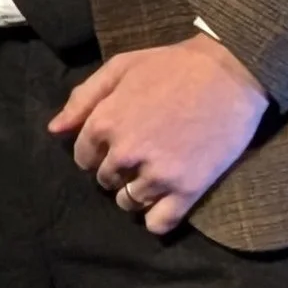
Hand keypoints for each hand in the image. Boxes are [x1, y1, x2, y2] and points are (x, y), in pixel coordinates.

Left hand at [50, 34, 269, 235]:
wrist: (232, 71)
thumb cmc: (173, 64)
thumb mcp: (120, 67)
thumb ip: (83, 99)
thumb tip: (55, 130)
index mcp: (104, 123)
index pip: (84, 158)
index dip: (99, 152)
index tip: (120, 144)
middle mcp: (124, 154)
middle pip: (106, 181)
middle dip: (119, 172)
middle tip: (144, 155)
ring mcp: (156, 174)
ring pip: (128, 203)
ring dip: (137, 194)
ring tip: (157, 174)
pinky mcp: (187, 189)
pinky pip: (158, 223)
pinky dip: (157, 219)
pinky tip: (166, 203)